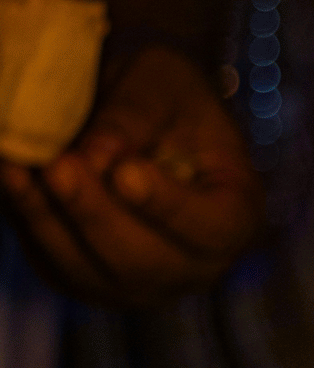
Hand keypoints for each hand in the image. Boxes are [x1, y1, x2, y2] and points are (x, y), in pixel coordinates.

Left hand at [1, 45, 262, 305]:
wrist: (144, 124)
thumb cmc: (169, 100)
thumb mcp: (165, 84)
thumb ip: (136, 115)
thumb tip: (94, 158)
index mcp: (236, 216)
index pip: (212, 226)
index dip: (168, 206)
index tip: (127, 172)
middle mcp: (196, 265)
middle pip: (144, 262)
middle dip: (95, 215)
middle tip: (59, 167)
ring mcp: (142, 284)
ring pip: (91, 272)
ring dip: (49, 220)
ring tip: (18, 168)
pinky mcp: (90, 283)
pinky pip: (55, 267)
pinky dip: (29, 224)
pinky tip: (11, 179)